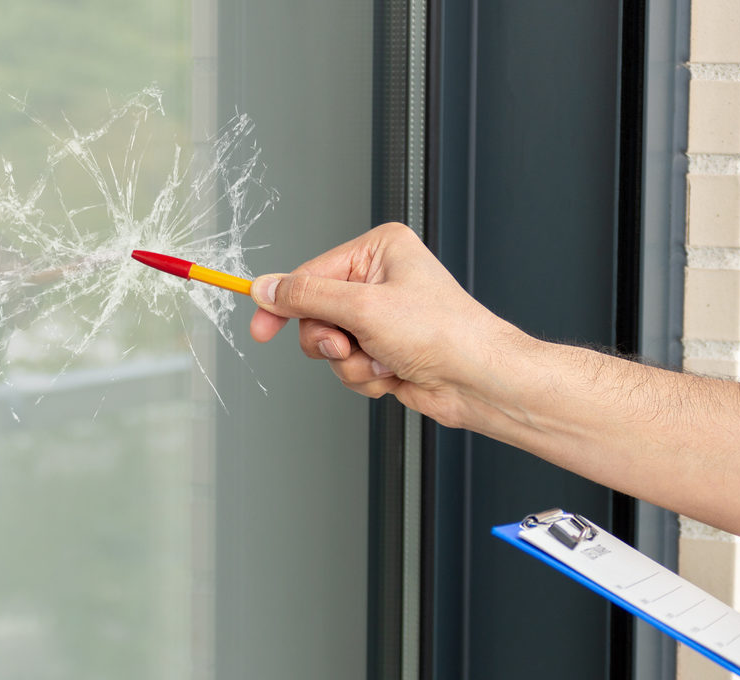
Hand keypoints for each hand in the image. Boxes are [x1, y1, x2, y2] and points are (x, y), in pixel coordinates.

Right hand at [249, 222, 526, 427]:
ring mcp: (382, 318)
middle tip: (347, 346)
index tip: (261, 327)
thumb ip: (306, 297)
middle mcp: (380, 279)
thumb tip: (267, 288)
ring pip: (330, 345)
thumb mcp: (363, 308)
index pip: (311, 274)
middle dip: (330, 340)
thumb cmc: (443, 333)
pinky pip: (349, 366)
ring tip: (381, 361)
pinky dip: (365, 376)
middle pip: (315, 313)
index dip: (284, 303)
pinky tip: (392, 373)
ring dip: (350, 362)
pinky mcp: (386, 350)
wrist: (478, 381)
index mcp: (379, 250)